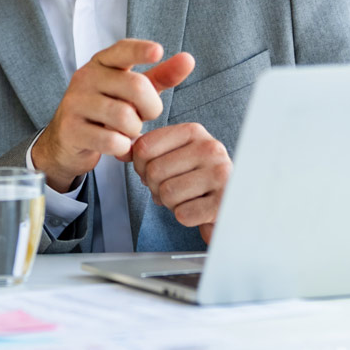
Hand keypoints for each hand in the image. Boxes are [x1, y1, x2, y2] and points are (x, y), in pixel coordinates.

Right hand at [30, 39, 194, 191]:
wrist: (67, 140)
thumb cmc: (106, 110)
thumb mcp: (132, 91)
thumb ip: (161, 76)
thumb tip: (188, 59)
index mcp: (101, 63)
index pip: (122, 50)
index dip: (140, 50)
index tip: (158, 51)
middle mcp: (85, 78)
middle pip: (135, 87)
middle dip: (150, 108)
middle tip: (145, 117)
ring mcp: (75, 103)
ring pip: (124, 117)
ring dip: (134, 131)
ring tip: (128, 133)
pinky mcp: (71, 129)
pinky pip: (111, 141)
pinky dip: (122, 148)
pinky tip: (119, 147)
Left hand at [131, 122, 231, 242]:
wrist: (230, 204)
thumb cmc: (196, 179)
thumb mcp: (173, 156)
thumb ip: (146, 151)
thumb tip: (119, 151)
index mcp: (193, 131)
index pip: (144, 147)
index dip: (140, 167)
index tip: (155, 173)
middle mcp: (210, 147)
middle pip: (153, 172)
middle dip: (155, 188)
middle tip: (172, 190)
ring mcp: (220, 174)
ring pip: (167, 193)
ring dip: (171, 203)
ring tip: (186, 198)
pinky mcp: (224, 202)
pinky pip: (183, 214)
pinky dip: (185, 217)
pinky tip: (197, 209)